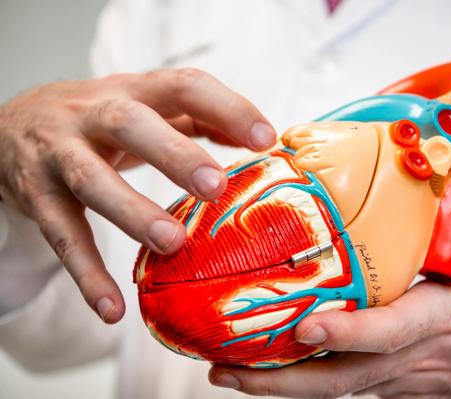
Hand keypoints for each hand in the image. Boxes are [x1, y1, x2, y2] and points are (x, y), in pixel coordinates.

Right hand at [0, 69, 274, 322]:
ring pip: (90, 180)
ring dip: (132, 211)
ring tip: (172, 243)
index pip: (183, 86)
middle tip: (216, 187)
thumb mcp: (145, 107)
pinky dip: (86, 273)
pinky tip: (112, 309)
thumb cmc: (100, 121)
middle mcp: (92, 115)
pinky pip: (61, 236)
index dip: (225, 107)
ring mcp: (59, 154)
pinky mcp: (37, 195)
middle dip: (175, 154)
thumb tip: (262, 139)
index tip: (266, 138)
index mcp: (133, 91)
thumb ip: (199, 119)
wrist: (13, 126)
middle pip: (131, 125)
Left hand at [210, 175, 450, 397]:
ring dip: (279, 385)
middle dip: (282, 380)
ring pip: (333, 391)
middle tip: (227, 368)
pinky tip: (265, 369)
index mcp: (438, 318)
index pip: (391, 331)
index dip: (350, 332)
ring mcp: (399, 377)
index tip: (306, 324)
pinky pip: (341, 389)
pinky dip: (301, 382)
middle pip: (341, 379)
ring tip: (226, 371)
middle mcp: (410, 355)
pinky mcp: (393, 386)